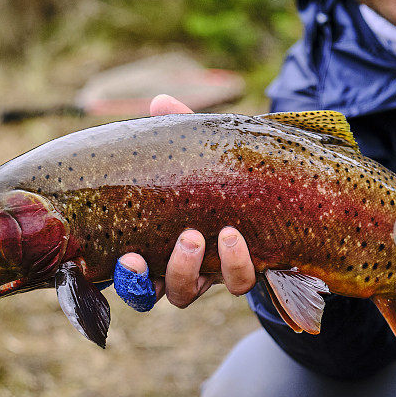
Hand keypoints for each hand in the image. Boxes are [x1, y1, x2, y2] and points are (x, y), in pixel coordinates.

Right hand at [113, 95, 256, 309]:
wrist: (274, 189)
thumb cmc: (219, 173)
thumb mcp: (198, 152)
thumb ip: (178, 129)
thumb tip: (160, 102)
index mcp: (152, 241)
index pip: (126, 270)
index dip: (121, 275)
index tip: (126, 257)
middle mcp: (175, 266)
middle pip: (148, 294)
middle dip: (143, 280)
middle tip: (146, 254)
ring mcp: (208, 274)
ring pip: (186, 293)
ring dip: (187, 268)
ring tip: (199, 235)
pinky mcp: (242, 273)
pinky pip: (237, 283)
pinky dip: (235, 263)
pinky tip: (235, 236)